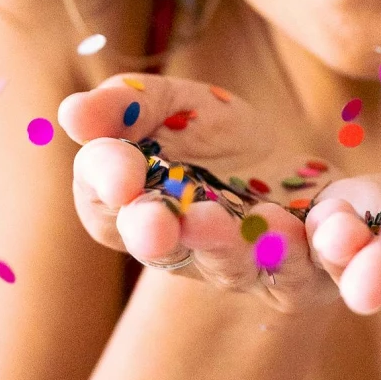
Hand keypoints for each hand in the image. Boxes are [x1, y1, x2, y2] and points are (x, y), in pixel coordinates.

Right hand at [57, 75, 337, 313]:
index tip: (120, 173)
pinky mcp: (298, 276)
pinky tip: (310, 223)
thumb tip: (70, 113)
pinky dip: (304, 250)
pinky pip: (299, 271)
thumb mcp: (172, 103)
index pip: (104, 205)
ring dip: (229, 245)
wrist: (299, 177)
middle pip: (160, 248)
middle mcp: (182, 251)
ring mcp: (241, 268)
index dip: (107, 185)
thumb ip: (126, 106)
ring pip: (230, 265)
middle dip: (155, 234)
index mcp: (138, 210)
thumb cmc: (218, 139)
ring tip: (235, 219)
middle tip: (156, 224)